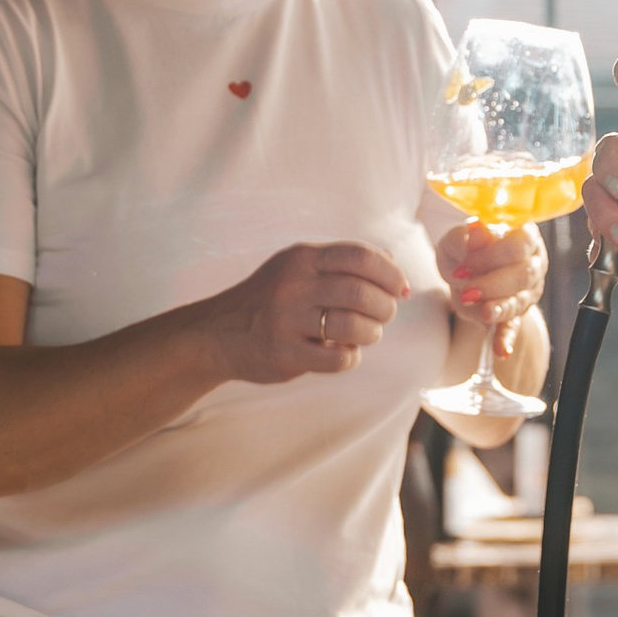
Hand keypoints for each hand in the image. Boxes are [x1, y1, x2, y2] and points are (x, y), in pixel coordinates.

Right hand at [199, 239, 408, 384]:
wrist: (217, 333)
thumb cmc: (271, 299)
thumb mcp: (297, 268)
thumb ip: (341, 262)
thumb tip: (392, 262)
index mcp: (302, 259)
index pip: (361, 256)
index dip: (391, 273)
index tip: (400, 289)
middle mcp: (294, 285)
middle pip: (361, 293)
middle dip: (385, 307)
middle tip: (384, 315)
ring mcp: (287, 320)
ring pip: (354, 327)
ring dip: (371, 334)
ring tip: (365, 335)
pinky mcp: (285, 353)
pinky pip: (338, 359)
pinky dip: (350, 358)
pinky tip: (342, 353)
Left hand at [435, 217, 546, 346]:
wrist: (462, 270)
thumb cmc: (464, 249)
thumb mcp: (457, 239)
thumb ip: (467, 236)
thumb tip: (478, 231)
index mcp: (523, 236)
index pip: (518, 245)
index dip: (493, 256)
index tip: (464, 266)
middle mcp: (533, 263)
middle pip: (523, 275)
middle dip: (494, 284)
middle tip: (467, 291)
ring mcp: (528, 291)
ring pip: (519, 301)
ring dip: (499, 308)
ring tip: (483, 313)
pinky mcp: (516, 314)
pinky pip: (513, 327)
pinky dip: (506, 339)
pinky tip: (501, 350)